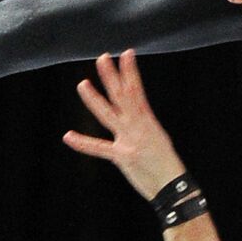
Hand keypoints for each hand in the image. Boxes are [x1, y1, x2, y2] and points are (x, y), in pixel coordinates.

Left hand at [62, 50, 186, 200]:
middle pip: (122, 96)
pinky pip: (99, 148)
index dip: (130, 71)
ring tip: (82, 84)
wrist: (173, 187)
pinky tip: (68, 135)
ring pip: (108, 115)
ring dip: (94, 99)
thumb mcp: (158, 137)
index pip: (137, 90)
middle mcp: (138, 126)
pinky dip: (82, 142)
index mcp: (147, 120)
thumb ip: (143, 124)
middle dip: (112, 76)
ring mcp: (129, 140)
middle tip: (102, 58)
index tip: (126, 54)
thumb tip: (136, 113)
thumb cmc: (166, 164)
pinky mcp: (121, 157)